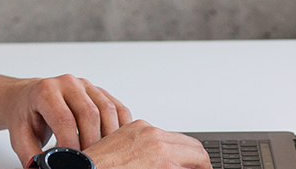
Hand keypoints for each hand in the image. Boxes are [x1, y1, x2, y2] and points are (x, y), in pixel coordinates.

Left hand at [6, 75, 134, 167]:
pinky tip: (117, 142)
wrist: (27, 98)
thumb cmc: (25, 116)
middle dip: (92, 142)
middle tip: (90, 161)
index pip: (64, 118)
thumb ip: (32, 155)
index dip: (70, 143)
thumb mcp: (20, 137)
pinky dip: (121, 127)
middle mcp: (68, 83)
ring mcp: (86, 85)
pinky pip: (118, 108)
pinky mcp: (100, 92)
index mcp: (46, 91)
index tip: (71, 161)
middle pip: (90, 113)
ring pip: (107, 110)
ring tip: (104, 155)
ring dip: (109, 136)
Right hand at [83, 120, 211, 168]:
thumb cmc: (94, 168)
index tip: (192, 166)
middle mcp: (153, 136)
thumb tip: (152, 163)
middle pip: (194, 149)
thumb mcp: (118, 151)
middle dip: (201, 164)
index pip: (178, 140)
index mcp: (142, 129)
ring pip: (198, 160)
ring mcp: (159, 152)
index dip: (190, 156)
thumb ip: (140, 152)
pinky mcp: (164, 167)